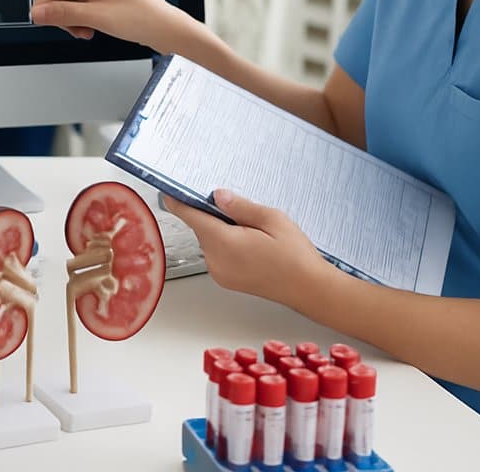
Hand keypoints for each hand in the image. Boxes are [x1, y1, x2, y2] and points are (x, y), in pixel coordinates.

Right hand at [0, 0, 193, 51]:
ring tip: (85, 33)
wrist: (166, 29)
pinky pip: (76, 5)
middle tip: (72, 31)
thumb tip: (37, 13)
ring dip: (69, 19)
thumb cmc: (141, 18)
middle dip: (58, 11)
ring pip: (64, 0)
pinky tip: (88, 31)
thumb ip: (63, 14)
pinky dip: (77, 19)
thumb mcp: (97, 18)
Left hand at [162, 189, 334, 308]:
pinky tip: (251, 245)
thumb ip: (240, 206)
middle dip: (213, 215)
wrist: (310, 289)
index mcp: (224, 242)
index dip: (178, 201)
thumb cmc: (296, 257)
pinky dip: (226, 244)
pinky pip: (217, 254)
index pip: (190, 216)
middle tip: (242, 212)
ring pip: (209, 241)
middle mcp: (216, 260)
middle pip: (200, 228)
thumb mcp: (272, 219)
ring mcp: (220, 273)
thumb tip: (217, 196)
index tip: (169, 191)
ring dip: (221, 231)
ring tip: (254, 233)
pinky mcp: (226, 280)